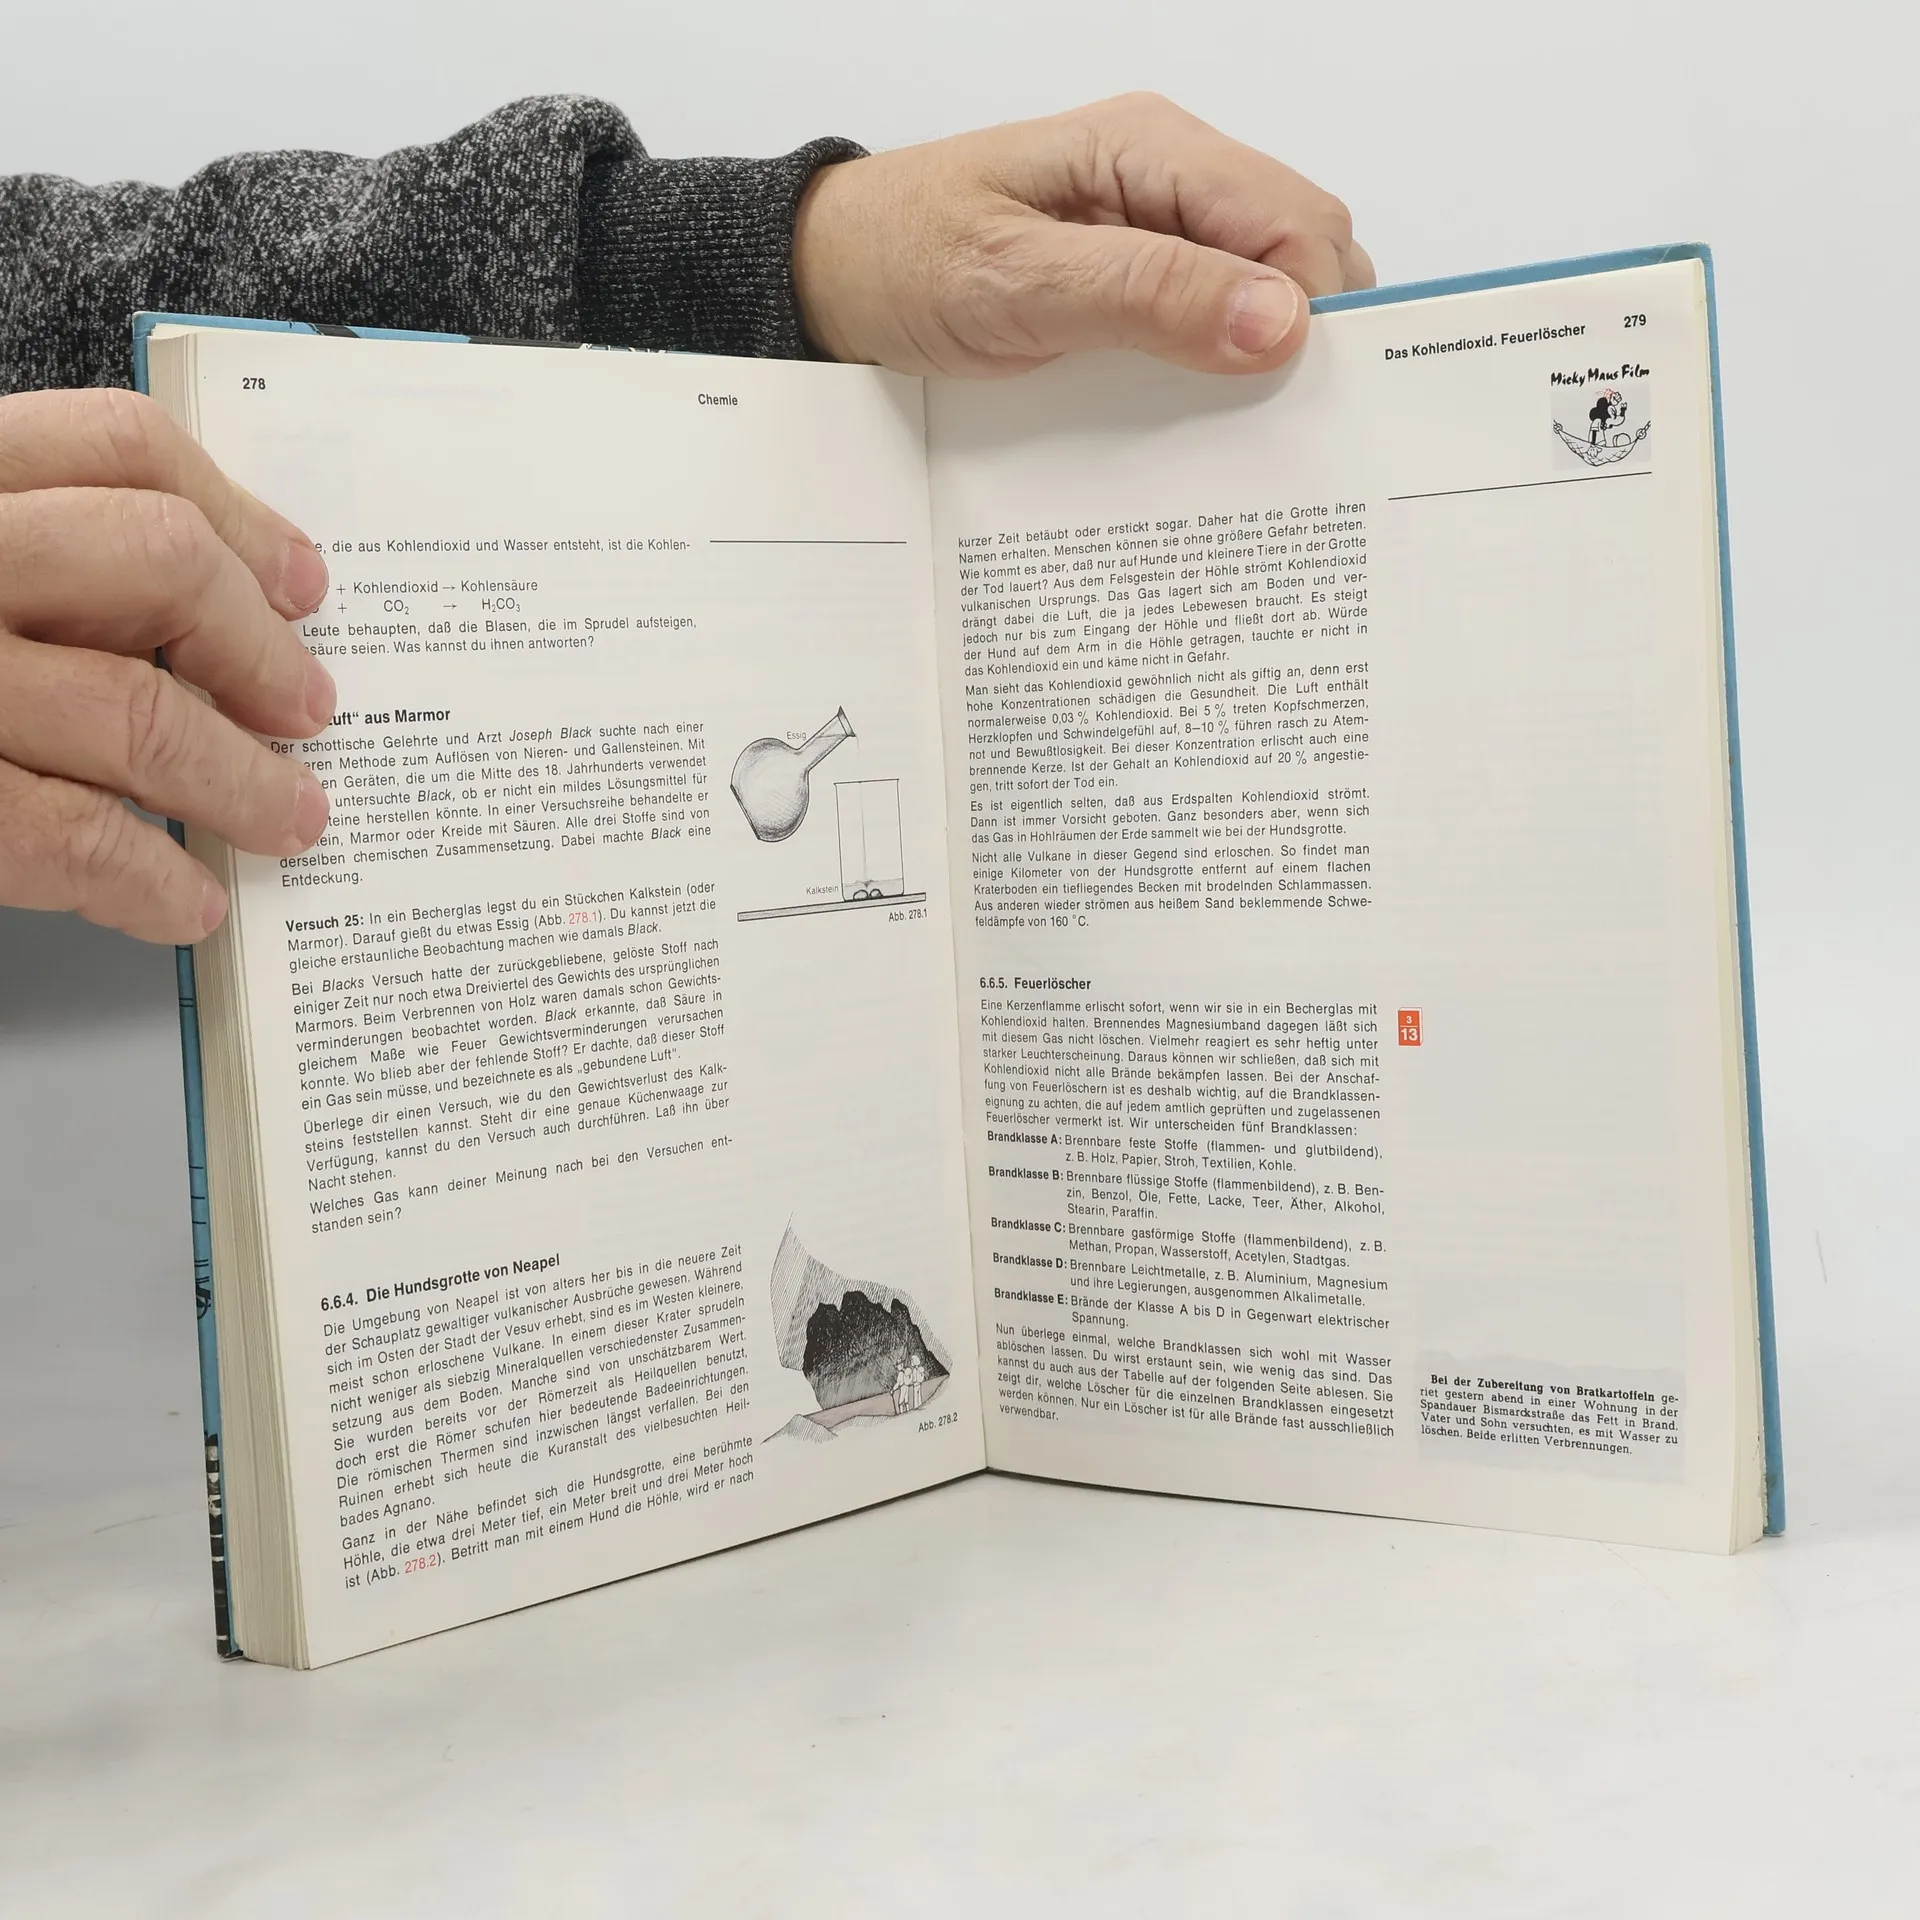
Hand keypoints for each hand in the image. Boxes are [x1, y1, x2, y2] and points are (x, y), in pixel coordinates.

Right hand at [0, 389, 335, 943]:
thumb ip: (17, 551)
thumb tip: (198, 606)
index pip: (115, 447)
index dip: (238, 515)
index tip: (299, 583)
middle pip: (155, 563)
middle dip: (256, 650)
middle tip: (308, 709)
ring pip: (131, 709)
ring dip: (238, 780)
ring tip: (288, 818)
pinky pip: (59, 833)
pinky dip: (147, 878)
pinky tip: (183, 902)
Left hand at [794, 92, 1373, 377]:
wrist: (833, 276)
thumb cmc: (906, 260)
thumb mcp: (1020, 283)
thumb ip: (1148, 296)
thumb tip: (1279, 321)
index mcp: (1154, 150)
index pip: (1297, 218)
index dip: (1319, 309)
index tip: (1299, 395)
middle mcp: (1171, 182)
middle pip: (1301, 253)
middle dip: (1307, 339)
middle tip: (1276, 428)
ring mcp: (1156, 234)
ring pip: (1267, 294)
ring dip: (1264, 364)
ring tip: (1239, 433)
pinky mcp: (1135, 286)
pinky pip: (1211, 326)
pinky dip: (1220, 375)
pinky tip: (1197, 421)